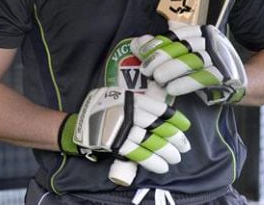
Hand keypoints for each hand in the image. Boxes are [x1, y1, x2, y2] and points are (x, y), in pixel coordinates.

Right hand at [58, 87, 190, 173]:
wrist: (78, 125)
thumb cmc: (101, 110)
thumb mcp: (118, 97)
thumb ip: (136, 103)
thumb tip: (160, 115)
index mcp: (131, 99)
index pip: (158, 109)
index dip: (174, 118)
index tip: (185, 126)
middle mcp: (128, 112)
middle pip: (158, 126)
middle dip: (174, 138)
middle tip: (184, 147)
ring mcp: (122, 129)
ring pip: (151, 142)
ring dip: (166, 152)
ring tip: (175, 158)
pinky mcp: (116, 144)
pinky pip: (139, 154)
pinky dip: (153, 161)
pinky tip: (162, 167)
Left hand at [131, 25, 247, 104]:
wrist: (241, 82)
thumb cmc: (207, 67)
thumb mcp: (187, 55)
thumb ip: (164, 47)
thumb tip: (138, 41)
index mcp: (202, 32)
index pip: (177, 34)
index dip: (158, 42)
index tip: (141, 50)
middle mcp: (212, 42)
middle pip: (183, 46)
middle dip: (162, 57)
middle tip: (145, 69)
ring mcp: (221, 58)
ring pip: (193, 61)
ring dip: (172, 70)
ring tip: (157, 79)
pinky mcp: (226, 75)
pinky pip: (204, 78)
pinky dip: (186, 83)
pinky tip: (172, 89)